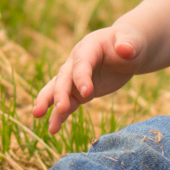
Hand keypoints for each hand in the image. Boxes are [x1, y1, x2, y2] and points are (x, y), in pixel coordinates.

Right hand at [30, 23, 145, 134]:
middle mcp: (76, 61)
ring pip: (57, 90)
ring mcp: (75, 77)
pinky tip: (53, 129)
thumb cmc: (131, 43)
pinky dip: (59, 115)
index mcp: (89, 47)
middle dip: (60, 93)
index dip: (82, 77)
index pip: (82, 63)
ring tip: (37, 116)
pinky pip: (67, 103)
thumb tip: (126, 49)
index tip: (88, 94)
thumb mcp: (133, 41)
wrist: (127, 52)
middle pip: (64, 77)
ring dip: (48, 103)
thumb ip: (128, 43)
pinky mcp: (78, 91)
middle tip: (60, 108)